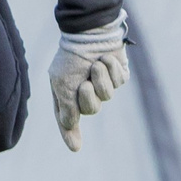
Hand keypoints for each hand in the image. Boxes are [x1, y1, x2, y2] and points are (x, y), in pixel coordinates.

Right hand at [48, 11, 129, 150]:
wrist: (90, 31)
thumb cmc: (72, 56)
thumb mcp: (61, 81)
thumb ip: (66, 106)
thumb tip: (70, 125)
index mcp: (67, 93)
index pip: (67, 119)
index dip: (70, 134)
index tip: (76, 148)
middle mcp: (85, 91)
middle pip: (91, 109)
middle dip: (88, 98)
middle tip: (84, 84)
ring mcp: (103, 83)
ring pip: (107, 96)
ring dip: (101, 79)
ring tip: (96, 65)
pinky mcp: (118, 75)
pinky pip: (119, 82)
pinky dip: (111, 69)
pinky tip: (106, 58)